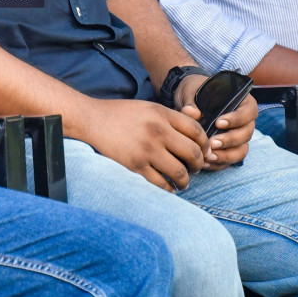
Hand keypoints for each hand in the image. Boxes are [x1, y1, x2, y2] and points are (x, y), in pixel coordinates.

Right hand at [71, 97, 207, 190]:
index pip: (196, 130)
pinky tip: (169, 187)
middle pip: (193, 153)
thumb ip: (174, 116)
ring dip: (185, 181)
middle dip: (198, 165)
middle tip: (195, 169)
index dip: (205, 143)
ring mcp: (146, 149)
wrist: (92, 119)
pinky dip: (169, 189)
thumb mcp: (150, 108)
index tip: (203, 152)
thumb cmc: (123, 114)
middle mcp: (157, 131)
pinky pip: (160, 183)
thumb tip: (200, 126)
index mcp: (162, 114)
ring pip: (180, 172)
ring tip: (183, 182)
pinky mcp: (135, 165)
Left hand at [175, 78, 256, 169]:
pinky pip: (230, 160)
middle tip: (211, 143)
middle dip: (230, 141)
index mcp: (242, 102)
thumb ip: (191, 101)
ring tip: (208, 156)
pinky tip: (205, 163)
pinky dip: (219, 163)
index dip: (237, 119)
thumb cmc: (195, 91)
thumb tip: (191, 112)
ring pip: (241, 151)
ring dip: (226, 155)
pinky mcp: (229, 150)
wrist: (189, 101)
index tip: (218, 123)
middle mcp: (244, 122)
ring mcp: (238, 137)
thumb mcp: (191, 91)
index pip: (249, 112)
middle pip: (246, 134)